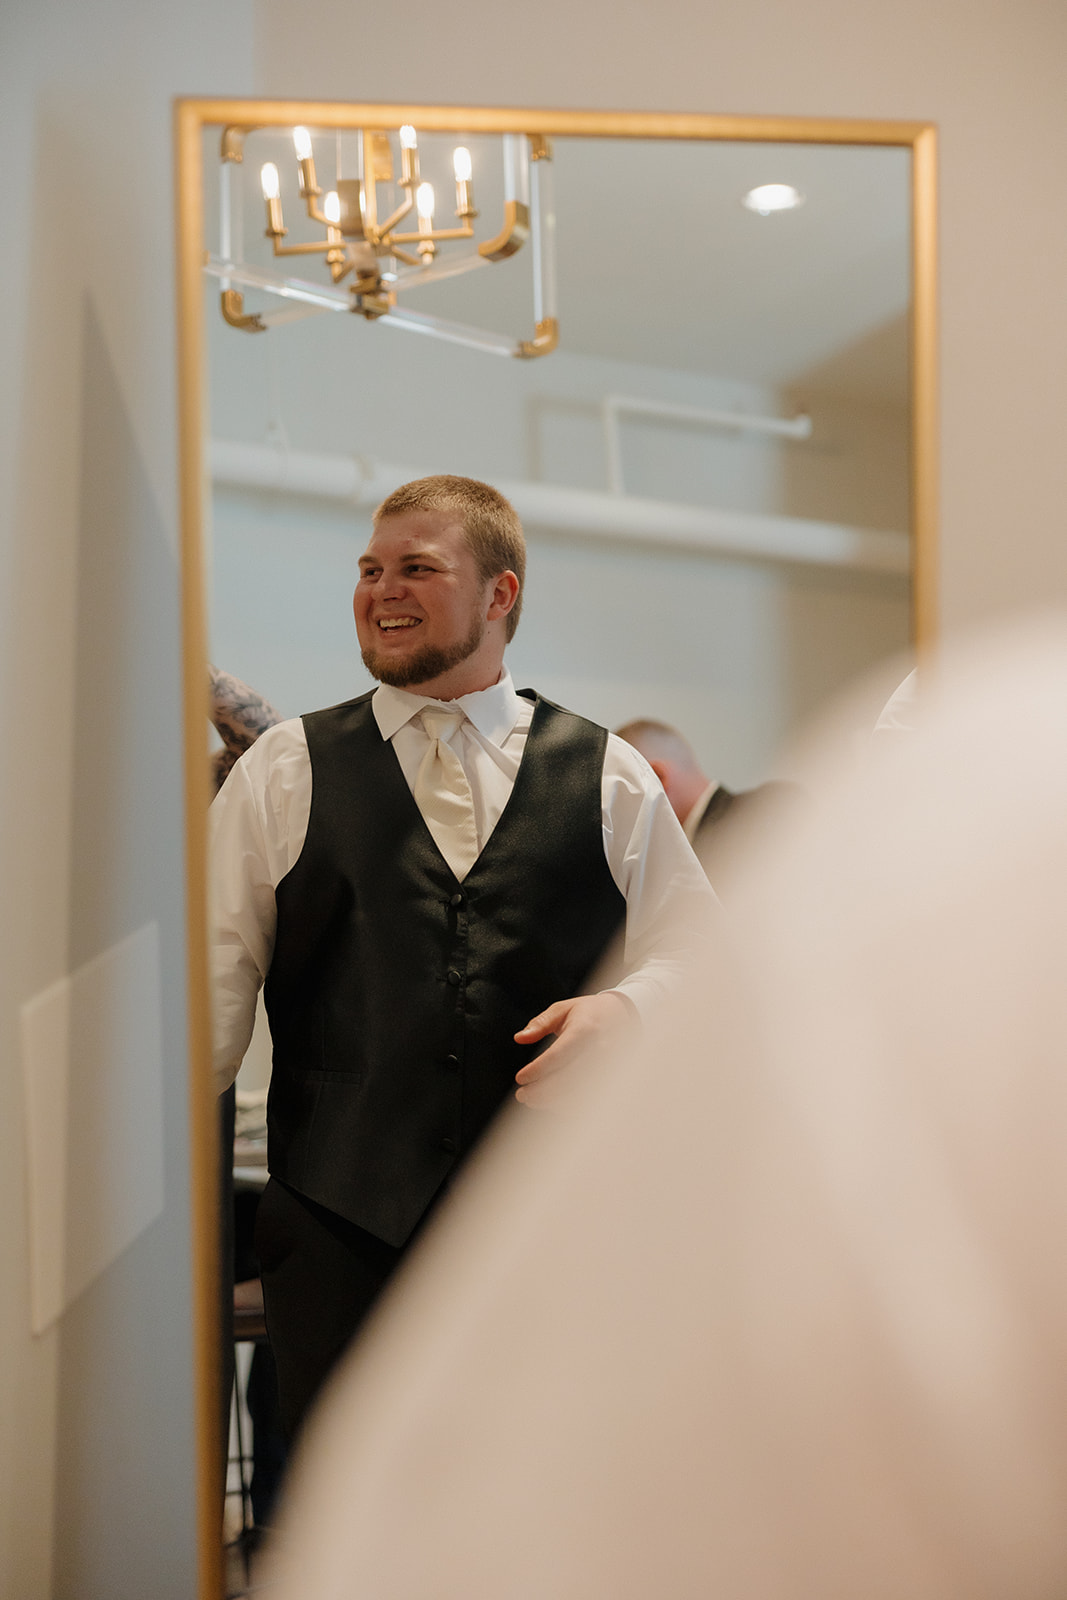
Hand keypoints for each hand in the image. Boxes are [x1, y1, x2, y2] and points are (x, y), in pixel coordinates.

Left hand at [513, 992, 632, 1107]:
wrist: (623, 1016)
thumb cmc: (589, 1013)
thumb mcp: (562, 1009)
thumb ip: (540, 1024)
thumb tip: (519, 1038)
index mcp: (584, 1029)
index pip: (558, 1054)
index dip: (538, 1069)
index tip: (520, 1078)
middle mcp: (599, 1050)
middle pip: (568, 1078)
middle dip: (542, 1091)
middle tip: (522, 1095)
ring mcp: (608, 1067)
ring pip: (579, 1092)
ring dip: (553, 1101)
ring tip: (532, 1100)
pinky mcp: (611, 1079)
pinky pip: (590, 1099)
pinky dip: (568, 1105)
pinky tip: (551, 1103)